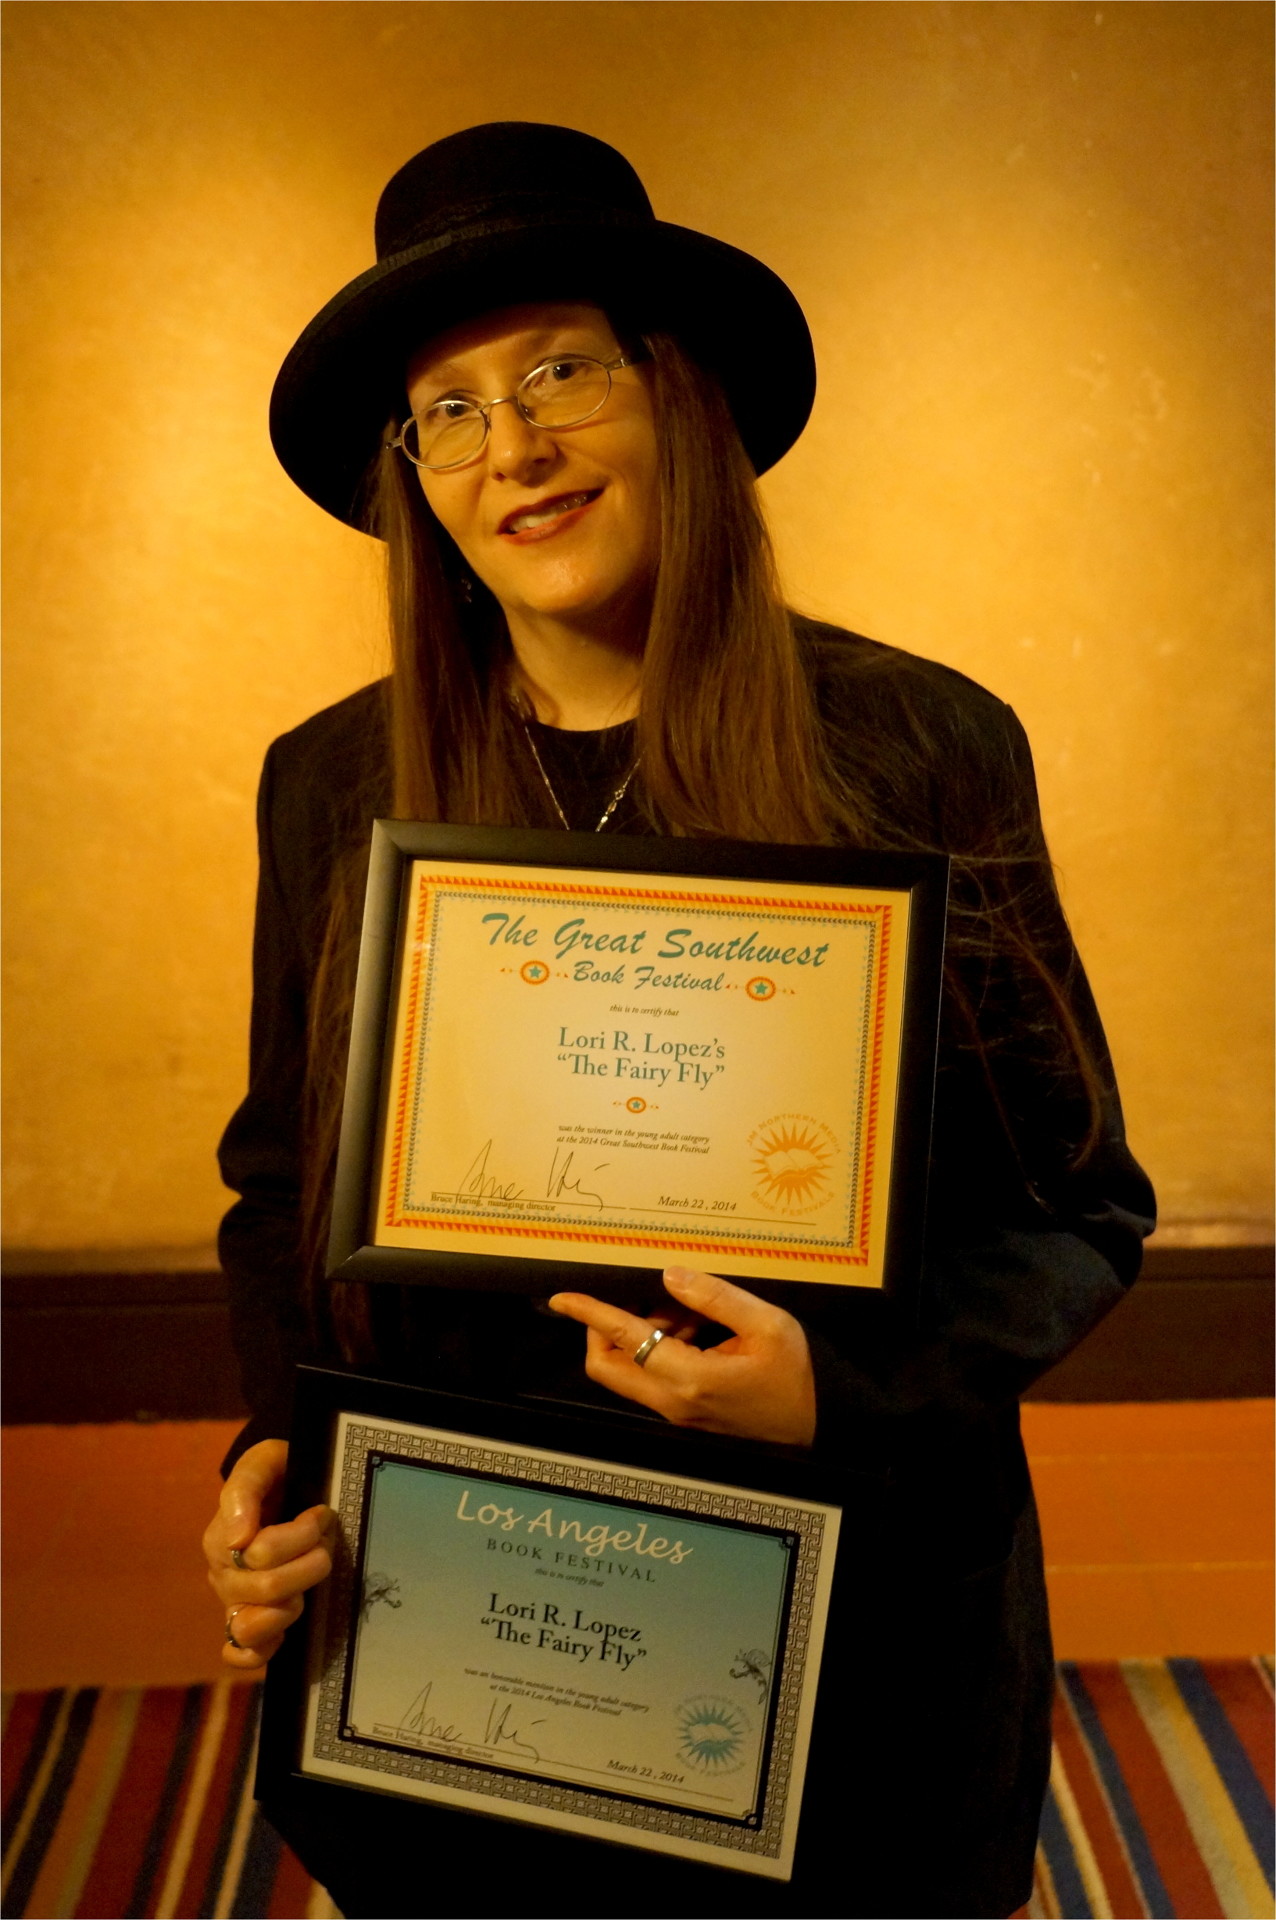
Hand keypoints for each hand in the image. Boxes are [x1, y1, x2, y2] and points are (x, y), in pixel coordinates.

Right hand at [202, 1439, 335, 1670]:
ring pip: (252, 1628)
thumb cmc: (274, 1476)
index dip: (304, 1534)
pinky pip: (242, 1654)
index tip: (321, 1513)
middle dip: (310, 1563)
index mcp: (221, 1537)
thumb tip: (238, 1537)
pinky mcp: (245, 1625)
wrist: (280, 1488)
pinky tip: (284, 1632)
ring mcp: (232, 1603)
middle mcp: (222, 1575)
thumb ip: (244, 1489)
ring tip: (306, 1583)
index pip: (263, 1552)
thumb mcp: (262, 1462)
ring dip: (291, 1606)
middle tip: (324, 1541)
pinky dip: (261, 1651)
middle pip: (268, 1589)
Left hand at [549, 1266, 815, 1446]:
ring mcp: (674, 1412)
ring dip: (642, 1335)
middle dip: (605, 1327)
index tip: (562, 1297)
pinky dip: (660, 1349)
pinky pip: (651, 1378)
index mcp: (689, 1378)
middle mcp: (671, 1401)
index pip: (624, 1338)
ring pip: (627, 1371)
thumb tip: (670, 1275)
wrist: (818, 1427)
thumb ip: (715, 1297)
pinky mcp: (682, 1414)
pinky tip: (698, 1333)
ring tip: (690, 1314)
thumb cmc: (797, 1377)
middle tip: (643, 1301)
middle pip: (605, 1365)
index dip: (590, 1314)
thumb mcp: (768, 1325)